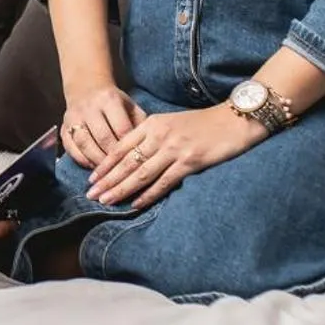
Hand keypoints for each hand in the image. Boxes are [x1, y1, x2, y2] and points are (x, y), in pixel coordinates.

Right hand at [59, 84, 145, 170]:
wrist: (85, 88)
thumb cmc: (114, 102)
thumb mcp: (130, 105)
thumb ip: (139, 123)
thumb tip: (146, 147)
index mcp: (109, 99)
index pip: (121, 127)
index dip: (129, 146)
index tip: (136, 161)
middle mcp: (89, 107)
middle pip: (102, 137)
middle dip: (113, 158)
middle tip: (123, 173)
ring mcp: (73, 117)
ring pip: (85, 144)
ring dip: (97, 161)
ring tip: (108, 174)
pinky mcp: (63, 127)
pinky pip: (71, 147)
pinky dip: (82, 160)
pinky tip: (93, 168)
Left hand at [87, 105, 266, 209]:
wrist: (233, 120)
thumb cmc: (202, 123)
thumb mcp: (171, 122)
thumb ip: (151, 135)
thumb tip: (131, 155)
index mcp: (152, 124)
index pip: (121, 146)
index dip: (105, 164)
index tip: (92, 178)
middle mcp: (159, 135)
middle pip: (126, 162)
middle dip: (107, 181)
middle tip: (90, 195)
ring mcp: (174, 149)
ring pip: (140, 173)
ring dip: (121, 189)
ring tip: (106, 202)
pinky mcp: (189, 161)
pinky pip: (164, 182)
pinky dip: (148, 194)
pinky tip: (136, 204)